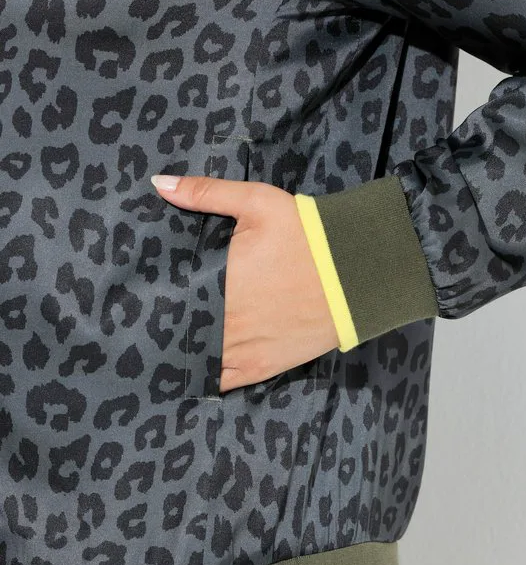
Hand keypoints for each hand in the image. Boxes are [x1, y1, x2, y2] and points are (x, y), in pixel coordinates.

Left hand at [150, 174, 339, 392]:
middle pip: (174, 333)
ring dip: (174, 354)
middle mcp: (224, 324)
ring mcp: (241, 352)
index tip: (127, 298)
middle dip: (155, 327)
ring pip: (191, 361)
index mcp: (216, 283)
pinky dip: (200, 376)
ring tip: (152, 347)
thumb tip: (159, 183)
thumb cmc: (308, 236)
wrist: (358, 275)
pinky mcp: (260, 368)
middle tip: (133, 323)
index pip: (163, 299)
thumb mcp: (258, 203)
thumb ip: (206, 193)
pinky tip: (184, 369)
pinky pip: (219, 381)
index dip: (142, 301)